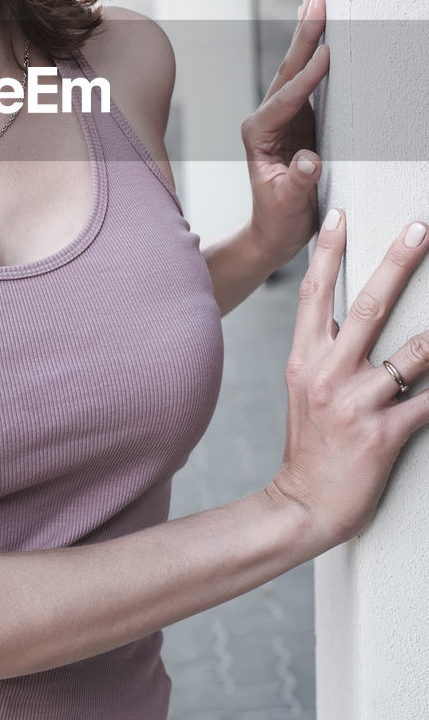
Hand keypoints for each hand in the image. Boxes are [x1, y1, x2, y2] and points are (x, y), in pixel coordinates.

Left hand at [240, 0, 328, 268]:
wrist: (274, 232)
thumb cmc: (279, 220)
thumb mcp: (287, 205)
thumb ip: (297, 182)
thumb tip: (310, 160)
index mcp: (257, 134)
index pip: (285, 101)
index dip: (307, 79)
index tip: (327, 55)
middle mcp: (265, 118)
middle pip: (287, 70)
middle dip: (304, 35)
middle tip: (317, 0)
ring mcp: (282, 116)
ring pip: (296, 68)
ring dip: (309, 35)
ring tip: (317, 2)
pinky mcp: (298, 118)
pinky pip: (309, 80)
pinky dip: (317, 54)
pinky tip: (325, 34)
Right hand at [267, 210, 428, 547]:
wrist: (303, 504)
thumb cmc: (310, 443)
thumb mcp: (305, 386)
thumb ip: (324, 348)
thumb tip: (345, 312)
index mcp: (305, 358)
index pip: (313, 293)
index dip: (327, 252)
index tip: (338, 215)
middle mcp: (327, 374)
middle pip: (366, 307)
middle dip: (397, 264)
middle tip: (419, 230)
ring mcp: (355, 404)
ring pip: (409, 355)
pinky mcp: (382, 436)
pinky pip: (428, 403)